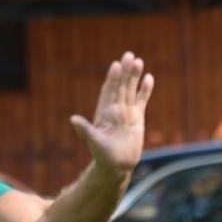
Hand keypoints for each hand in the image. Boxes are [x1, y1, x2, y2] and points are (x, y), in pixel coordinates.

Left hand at [71, 52, 153, 176]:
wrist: (117, 165)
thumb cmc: (103, 156)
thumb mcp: (94, 142)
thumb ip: (85, 130)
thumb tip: (73, 119)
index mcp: (104, 112)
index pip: (109, 91)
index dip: (112, 79)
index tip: (115, 66)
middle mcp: (115, 109)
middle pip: (121, 86)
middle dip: (125, 72)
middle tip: (129, 55)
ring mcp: (126, 112)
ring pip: (131, 90)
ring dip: (134, 76)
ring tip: (139, 61)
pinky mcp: (137, 118)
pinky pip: (141, 100)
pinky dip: (145, 90)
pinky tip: (149, 78)